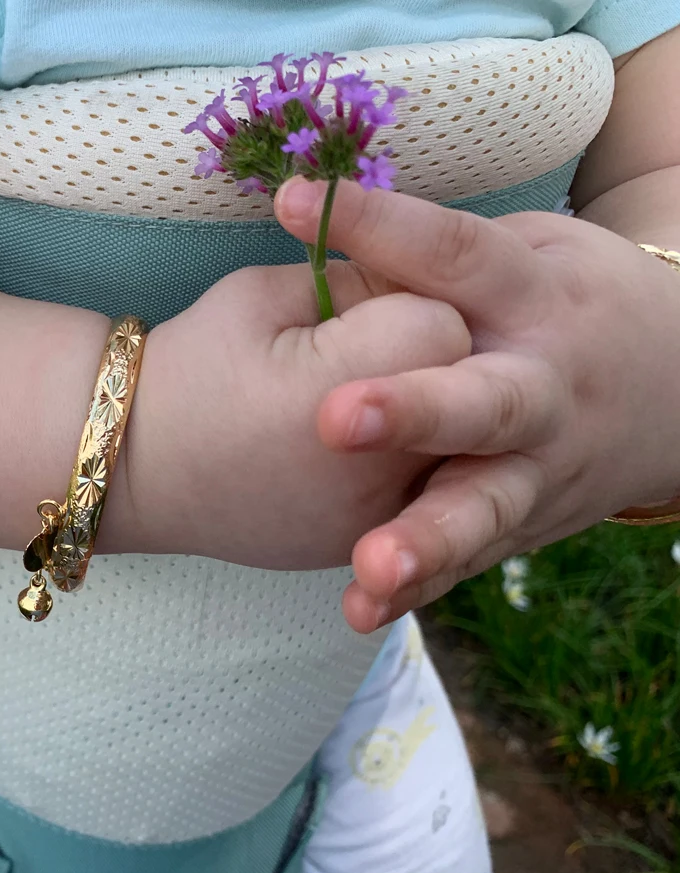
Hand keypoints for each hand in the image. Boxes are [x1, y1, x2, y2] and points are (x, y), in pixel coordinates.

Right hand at [123, 256, 471, 569]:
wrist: (133, 465)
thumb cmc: (190, 367)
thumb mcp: (261, 295)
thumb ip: (354, 278)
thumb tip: (421, 280)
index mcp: (349, 386)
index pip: (444, 325)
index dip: (411, 303)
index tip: (367, 304)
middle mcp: (377, 466)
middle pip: (468, 395)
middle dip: (434, 366)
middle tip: (379, 354)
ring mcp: (371, 518)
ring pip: (452, 450)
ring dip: (432, 421)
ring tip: (366, 404)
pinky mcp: (360, 543)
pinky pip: (415, 494)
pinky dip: (403, 466)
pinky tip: (356, 452)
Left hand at [275, 176, 679, 629]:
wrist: (676, 387)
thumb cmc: (568, 304)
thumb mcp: (530, 258)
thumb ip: (445, 260)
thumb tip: (329, 221)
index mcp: (537, 297)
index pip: (455, 256)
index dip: (380, 226)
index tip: (292, 204)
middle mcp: (545, 386)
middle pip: (484, 401)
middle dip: (414, 411)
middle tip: (336, 420)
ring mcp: (542, 467)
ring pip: (484, 504)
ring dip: (426, 539)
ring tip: (369, 567)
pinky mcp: (528, 522)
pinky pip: (471, 559)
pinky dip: (422, 587)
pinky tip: (363, 608)